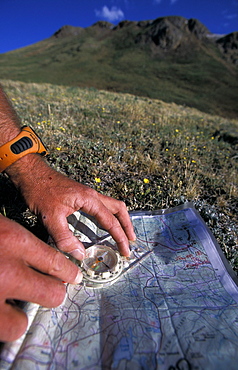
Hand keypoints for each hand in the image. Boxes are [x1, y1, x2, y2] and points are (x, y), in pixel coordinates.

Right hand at [0, 215, 81, 341]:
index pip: (55, 261)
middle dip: (54, 293)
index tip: (73, 277)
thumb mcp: (1, 229)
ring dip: (23, 314)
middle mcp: (8, 271)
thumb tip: (36, 257)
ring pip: (23, 320)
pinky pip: (4, 327)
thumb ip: (17, 242)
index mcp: (14, 241)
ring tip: (16, 305)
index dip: (68, 272)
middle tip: (51, 289)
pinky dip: (4, 320)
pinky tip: (1, 308)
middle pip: (51, 293)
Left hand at [9, 156, 135, 258]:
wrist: (31, 174)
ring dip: (120, 219)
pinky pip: (102, 206)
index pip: (110, 221)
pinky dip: (109, 216)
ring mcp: (87, 194)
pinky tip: (104, 224)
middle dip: (127, 225)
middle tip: (131, 241)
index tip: (125, 250)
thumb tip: (80, 255)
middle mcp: (92, 195)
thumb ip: (65, 238)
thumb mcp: (51, 218)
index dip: (119, 237)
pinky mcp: (81, 195)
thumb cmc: (40, 191)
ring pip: (112, 205)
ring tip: (123, 233)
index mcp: (89, 199)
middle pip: (118, 209)